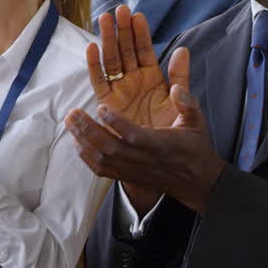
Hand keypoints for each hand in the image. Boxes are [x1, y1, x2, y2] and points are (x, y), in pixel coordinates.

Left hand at [66, 66, 223, 212]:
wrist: (194, 180)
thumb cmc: (194, 146)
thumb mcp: (196, 122)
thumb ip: (187, 103)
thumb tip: (176, 87)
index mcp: (160, 144)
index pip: (134, 135)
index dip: (116, 123)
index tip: (102, 107)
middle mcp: (143, 159)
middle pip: (111, 148)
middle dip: (90, 130)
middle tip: (73, 113)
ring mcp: (132, 169)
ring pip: (102, 159)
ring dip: (84, 140)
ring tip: (71, 122)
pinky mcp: (126, 176)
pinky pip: (102, 170)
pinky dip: (87, 157)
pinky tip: (77, 141)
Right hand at [87, 5, 188, 129]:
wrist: (165, 158)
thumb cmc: (175, 131)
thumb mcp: (183, 102)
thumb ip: (181, 76)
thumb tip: (184, 50)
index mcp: (153, 78)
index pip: (145, 50)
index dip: (141, 33)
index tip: (137, 15)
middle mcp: (134, 81)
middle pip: (125, 50)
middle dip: (121, 30)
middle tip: (118, 11)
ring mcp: (120, 90)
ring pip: (111, 60)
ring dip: (107, 40)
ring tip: (104, 20)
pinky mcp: (108, 103)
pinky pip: (99, 81)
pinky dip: (94, 65)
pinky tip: (91, 48)